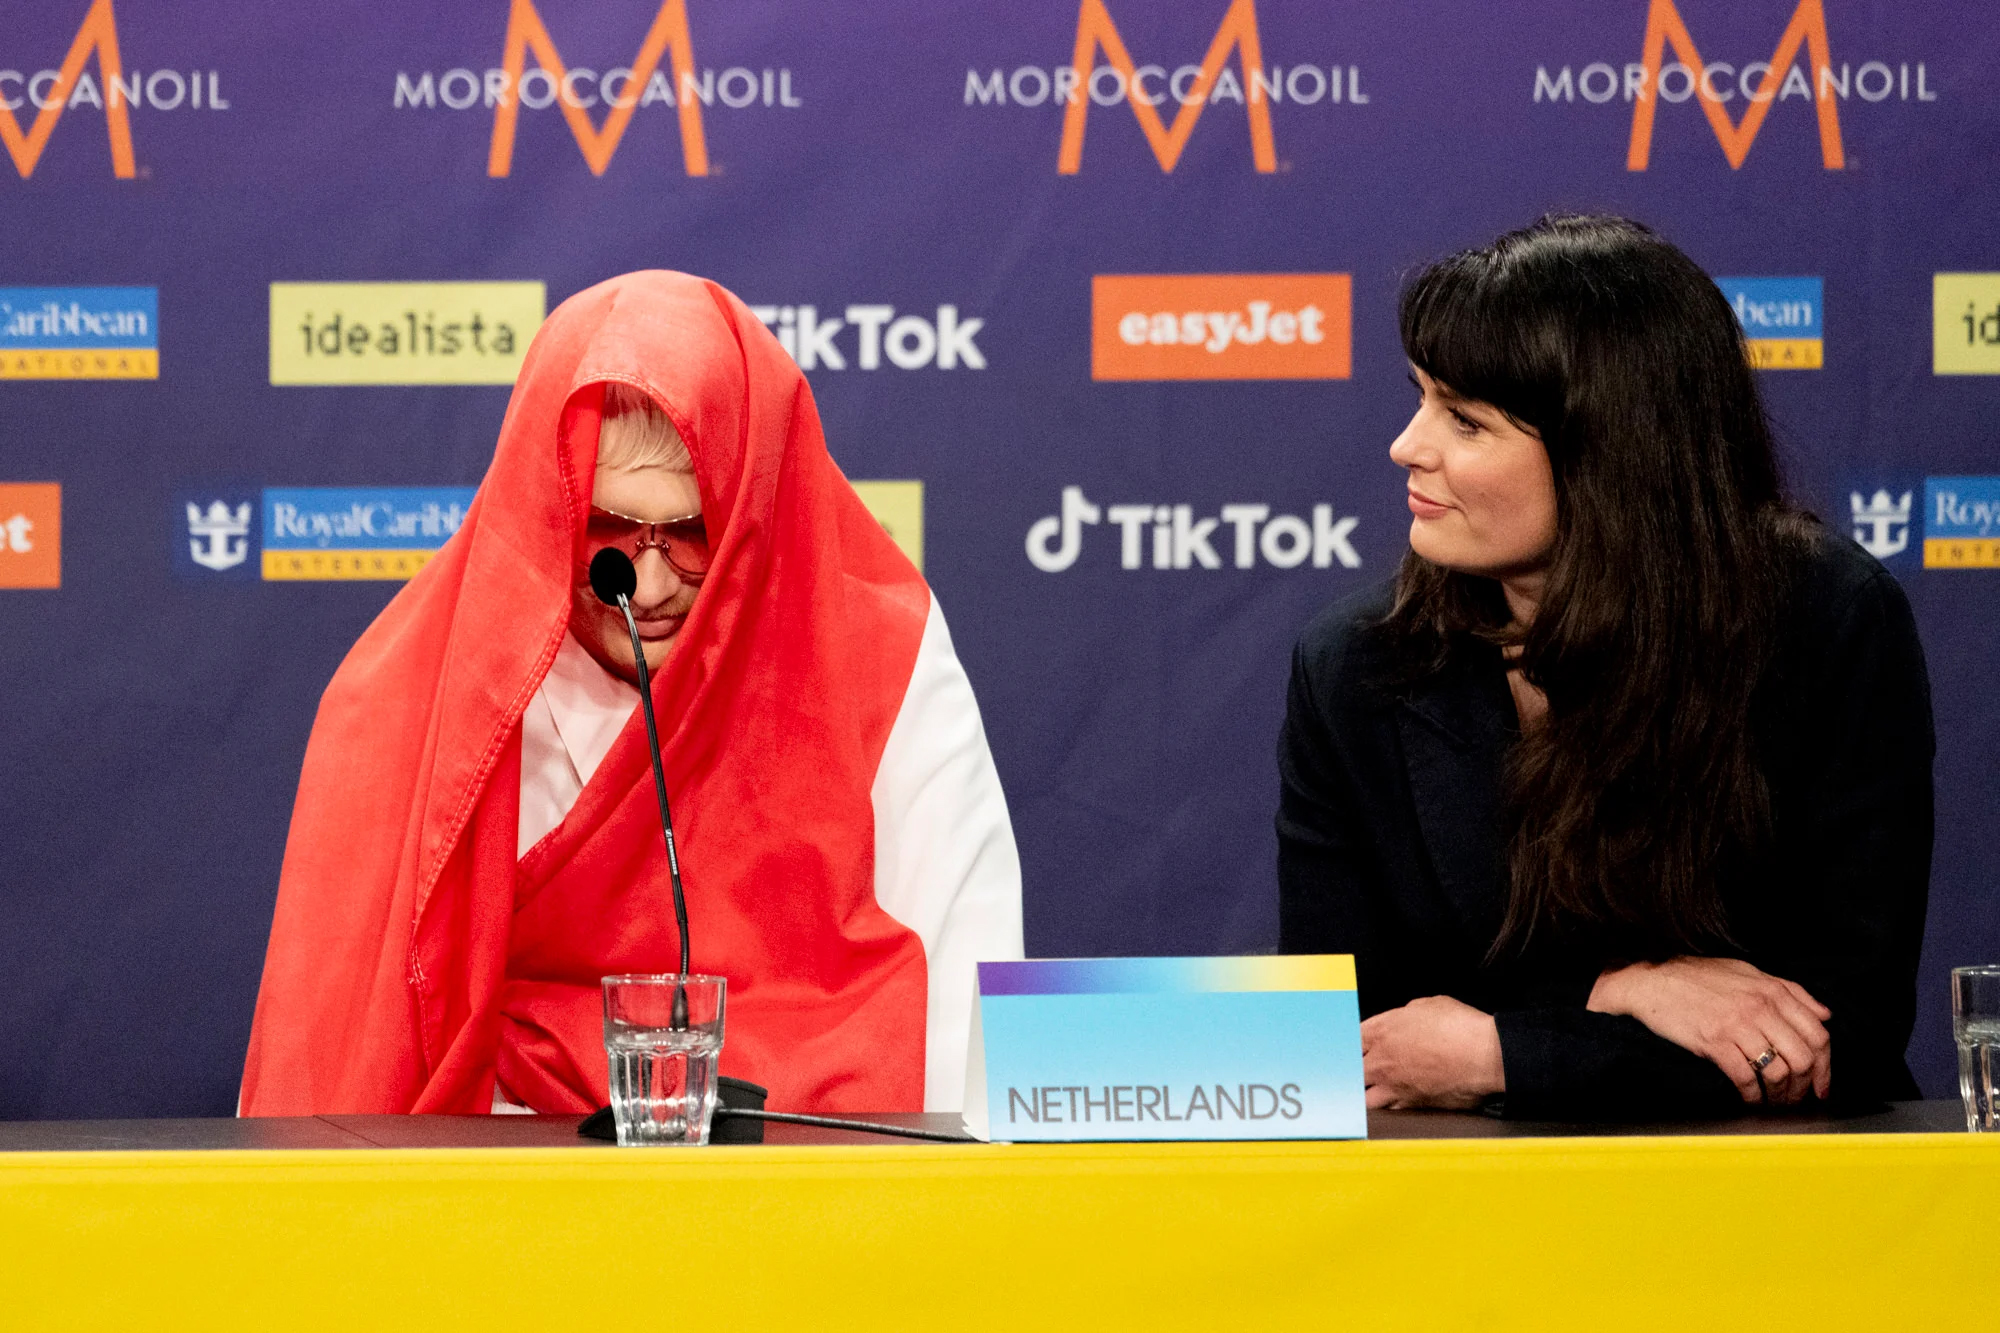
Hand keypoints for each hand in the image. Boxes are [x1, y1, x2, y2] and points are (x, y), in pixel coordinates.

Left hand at [1361, 995, 1504, 1109]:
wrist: (1485, 1057)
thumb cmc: (1461, 1028)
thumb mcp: (1427, 1006)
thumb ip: (1404, 1016)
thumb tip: (1403, 1021)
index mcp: (1381, 1032)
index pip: (1349, 1042)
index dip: (1348, 1045)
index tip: (1351, 1047)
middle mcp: (1382, 1062)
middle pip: (1350, 1072)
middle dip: (1351, 1071)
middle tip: (1355, 1070)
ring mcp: (1395, 1087)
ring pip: (1364, 1099)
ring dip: (1364, 1094)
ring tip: (1368, 1092)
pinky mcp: (1412, 1105)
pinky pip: (1390, 1110)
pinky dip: (1388, 1108)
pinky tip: (1392, 1102)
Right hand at [1588, 957, 1831, 1105]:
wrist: (1652, 980)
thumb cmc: (1697, 977)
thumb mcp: (1747, 972)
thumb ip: (1790, 991)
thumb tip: (1825, 1014)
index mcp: (1772, 991)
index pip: (1817, 1034)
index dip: (1826, 1066)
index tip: (1821, 1085)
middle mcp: (1760, 1006)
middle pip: (1804, 1057)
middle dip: (1806, 1086)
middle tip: (1798, 1099)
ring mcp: (1738, 1024)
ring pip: (1778, 1071)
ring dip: (1781, 1096)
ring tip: (1775, 1104)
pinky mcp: (1715, 1041)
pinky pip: (1746, 1077)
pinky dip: (1753, 1096)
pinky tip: (1751, 1100)